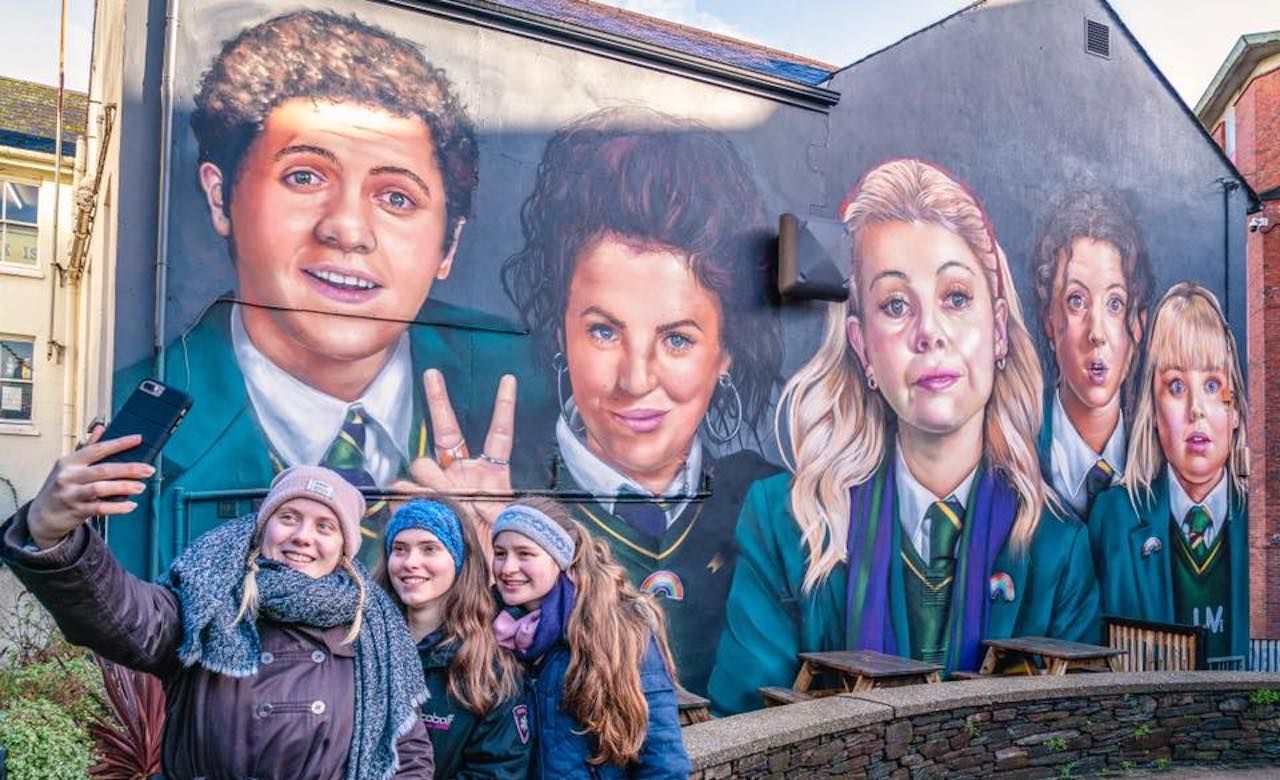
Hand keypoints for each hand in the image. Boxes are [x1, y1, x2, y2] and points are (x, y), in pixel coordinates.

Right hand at [26, 426, 153, 548]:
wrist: (43, 515)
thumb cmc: (60, 487)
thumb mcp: (69, 466)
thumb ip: (87, 448)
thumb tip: (101, 427)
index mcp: (69, 462)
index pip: (97, 449)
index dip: (119, 443)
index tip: (138, 439)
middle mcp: (69, 476)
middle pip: (103, 469)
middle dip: (129, 469)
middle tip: (148, 469)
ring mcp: (71, 494)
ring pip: (101, 488)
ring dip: (124, 487)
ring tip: (141, 487)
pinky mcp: (76, 511)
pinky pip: (101, 508)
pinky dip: (118, 507)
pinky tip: (131, 505)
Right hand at [390, 369, 516, 559]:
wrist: (478, 571)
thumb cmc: (498, 545)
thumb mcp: (504, 521)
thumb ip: (486, 502)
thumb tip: (459, 491)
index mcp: (492, 473)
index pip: (499, 433)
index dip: (503, 406)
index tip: (507, 378)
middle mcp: (464, 472)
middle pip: (447, 430)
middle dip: (438, 400)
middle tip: (432, 373)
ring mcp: (441, 484)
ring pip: (422, 464)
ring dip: (429, 480)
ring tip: (445, 504)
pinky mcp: (423, 501)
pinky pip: (405, 488)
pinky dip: (408, 496)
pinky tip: (418, 509)